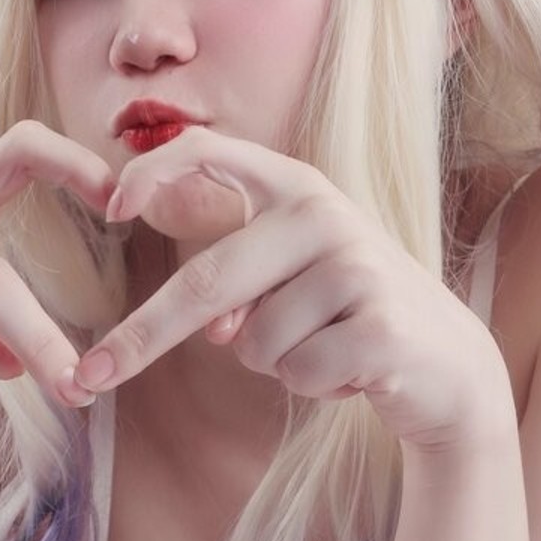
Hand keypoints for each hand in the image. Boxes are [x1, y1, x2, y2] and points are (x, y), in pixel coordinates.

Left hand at [74, 127, 513, 450]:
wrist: (449, 362)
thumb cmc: (352, 317)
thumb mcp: (295, 281)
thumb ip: (241, 285)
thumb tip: (214, 326)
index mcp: (297, 188)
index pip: (212, 154)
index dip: (153, 173)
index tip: (110, 208)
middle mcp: (325, 215)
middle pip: (205, 284)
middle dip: (141, 338)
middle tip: (91, 376)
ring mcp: (356, 267)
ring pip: (253, 344)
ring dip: (279, 364)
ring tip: (332, 348)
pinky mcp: (378, 324)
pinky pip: (297, 373)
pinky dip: (314, 386)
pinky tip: (356, 371)